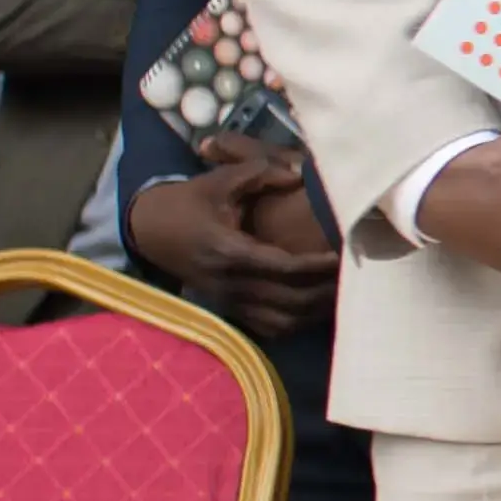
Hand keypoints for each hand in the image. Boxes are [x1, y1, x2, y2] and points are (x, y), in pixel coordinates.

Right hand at [129, 143, 342, 345]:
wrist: (148, 231)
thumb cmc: (188, 202)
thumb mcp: (218, 181)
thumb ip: (258, 173)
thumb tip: (298, 173)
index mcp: (228, 251)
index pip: (282, 267)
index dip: (316, 264)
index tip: (342, 253)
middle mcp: (230, 283)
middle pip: (289, 299)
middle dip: (323, 290)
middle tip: (353, 276)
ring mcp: (228, 301)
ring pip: (282, 320)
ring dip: (314, 311)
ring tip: (341, 293)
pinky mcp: (229, 309)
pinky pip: (269, 327)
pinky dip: (295, 322)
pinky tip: (316, 308)